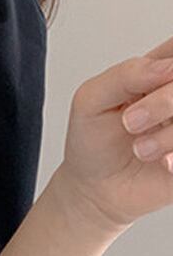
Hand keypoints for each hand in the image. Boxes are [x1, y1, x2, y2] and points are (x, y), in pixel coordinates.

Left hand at [59, 35, 172, 233]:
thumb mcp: (91, 100)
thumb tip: (165, 67)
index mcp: (164, 69)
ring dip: (168, 134)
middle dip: (165, 101)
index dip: (169, 66)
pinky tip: (163, 163)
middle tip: (131, 122)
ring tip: (140, 149)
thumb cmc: (93, 141)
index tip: (157, 79)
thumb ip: (125, 75)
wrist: (94, 189)